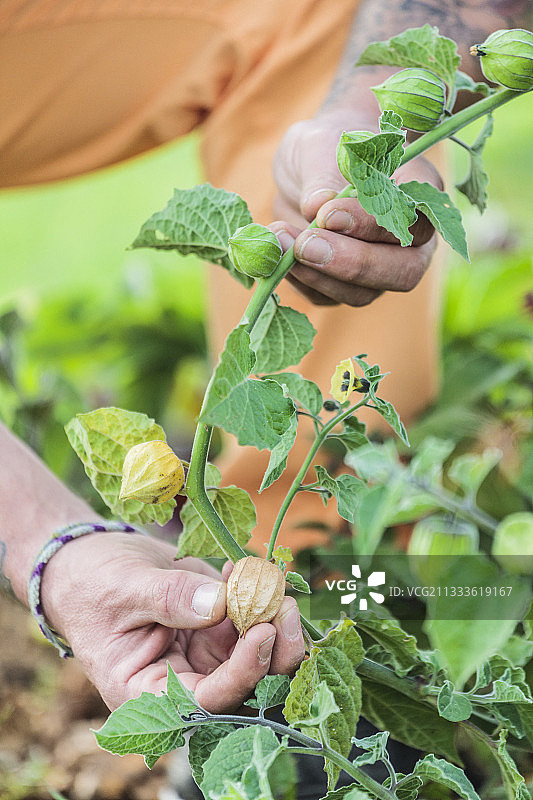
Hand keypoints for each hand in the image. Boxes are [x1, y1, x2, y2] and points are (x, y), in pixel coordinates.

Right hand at [40, 532, 304, 710]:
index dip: (242, 673)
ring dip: (275, 622)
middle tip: (285, 606)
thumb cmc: (93, 585)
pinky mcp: (217, 628)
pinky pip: (250, 621)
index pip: (209, 702)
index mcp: (151, 694)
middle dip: (275, 651)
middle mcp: (185, 683)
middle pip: (246, 686)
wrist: (89, 564)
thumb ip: (169, 598)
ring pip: (258, 656)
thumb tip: (219, 602)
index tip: (263, 633)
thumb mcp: (124, 588)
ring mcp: (205, 655)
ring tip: (273, 581)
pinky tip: (244, 567)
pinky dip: (257, 596)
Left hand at [272, 115, 440, 305]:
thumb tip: (317, 207)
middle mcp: (410, 242)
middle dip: (351, 264)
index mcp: (419, 197)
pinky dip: (300, 282)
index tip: (328, 213)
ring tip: (280, 240)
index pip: (414, 224)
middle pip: (402, 272)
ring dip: (317, 275)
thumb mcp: (319, 144)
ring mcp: (380, 270)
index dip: (372, 225)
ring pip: (363, 294)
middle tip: (304, 244)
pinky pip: (327, 298)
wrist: (311, 166)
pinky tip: (277, 255)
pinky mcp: (345, 286)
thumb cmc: (327, 146)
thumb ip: (322, 173)